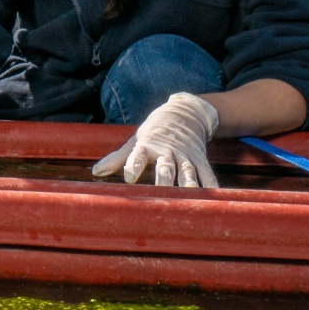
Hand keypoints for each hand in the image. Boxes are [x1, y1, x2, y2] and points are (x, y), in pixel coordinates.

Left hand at [92, 91, 220, 187]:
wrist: (185, 113)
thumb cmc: (155, 130)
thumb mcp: (135, 140)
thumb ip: (117, 158)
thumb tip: (96, 172)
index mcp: (148, 146)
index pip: (139, 155)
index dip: (134, 165)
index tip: (129, 177)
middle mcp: (167, 151)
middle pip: (165, 168)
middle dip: (163, 181)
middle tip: (161, 195)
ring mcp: (186, 156)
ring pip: (187, 173)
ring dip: (188, 185)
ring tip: (188, 197)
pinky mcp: (200, 159)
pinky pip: (207, 174)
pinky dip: (210, 185)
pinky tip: (212, 197)